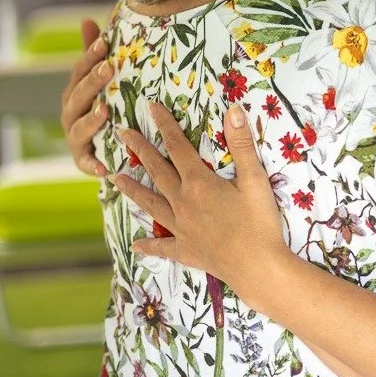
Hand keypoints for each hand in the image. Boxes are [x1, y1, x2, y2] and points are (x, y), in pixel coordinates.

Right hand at [60, 19, 110, 174]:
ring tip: (105, 111)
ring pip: (80, 128)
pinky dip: (92, 165)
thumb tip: (87, 20)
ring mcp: (75, 138)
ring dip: (91, 120)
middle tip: (108, 68)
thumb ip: (92, 55)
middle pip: (79, 96)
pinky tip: (103, 167)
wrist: (100, 150)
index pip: (79, 72)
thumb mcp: (97, 81)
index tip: (105, 43)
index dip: (90, 57)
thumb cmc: (100, 107)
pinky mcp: (82, 161)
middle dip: (92, 82)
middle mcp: (70, 114)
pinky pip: (86, 163)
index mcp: (74, 93)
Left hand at [111, 102, 289, 302]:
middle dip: (140, 150)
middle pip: (157, 171)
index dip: (165, 125)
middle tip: (122, 134)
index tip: (151, 108)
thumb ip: (241, 144)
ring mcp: (181, 228)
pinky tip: (136, 245)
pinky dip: (149, 245)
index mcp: (198, 182)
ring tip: (116, 178)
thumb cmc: (259, 222)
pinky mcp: (186, 250)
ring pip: (151, 204)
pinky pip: (163, 246)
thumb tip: (233, 110)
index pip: (177, 146)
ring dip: (133, 190)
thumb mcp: (255, 179)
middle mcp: (183, 202)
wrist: (258, 268)